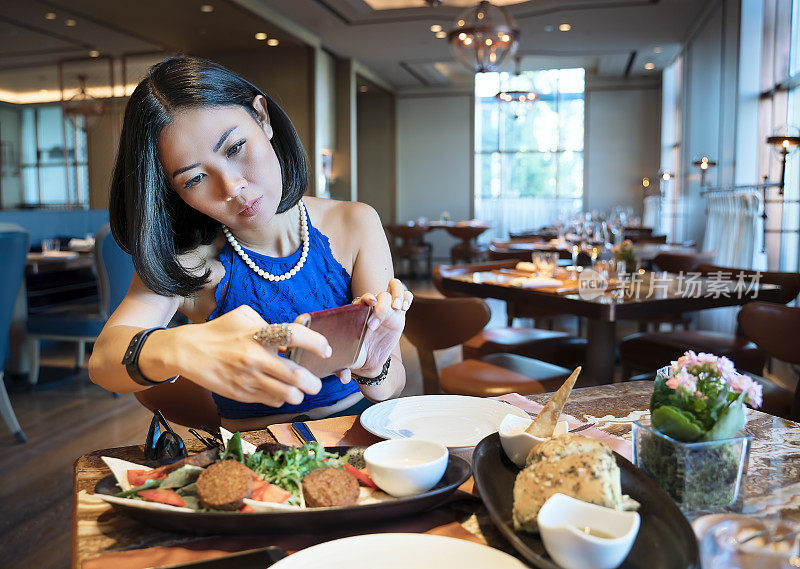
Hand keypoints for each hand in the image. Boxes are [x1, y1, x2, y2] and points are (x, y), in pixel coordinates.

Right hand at [160, 306, 331, 406]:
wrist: (188, 352)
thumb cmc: (218, 331)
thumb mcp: (243, 316)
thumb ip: (268, 323)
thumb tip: (290, 335)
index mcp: (258, 334)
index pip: (294, 336)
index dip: (316, 343)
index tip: (326, 350)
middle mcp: (256, 358)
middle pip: (297, 376)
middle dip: (313, 383)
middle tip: (315, 382)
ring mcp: (249, 379)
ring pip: (287, 395)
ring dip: (298, 395)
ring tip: (298, 391)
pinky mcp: (242, 394)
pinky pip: (271, 402)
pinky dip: (280, 399)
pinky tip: (278, 392)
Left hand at [345, 278, 411, 382]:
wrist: (369, 362)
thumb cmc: (355, 357)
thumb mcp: (348, 361)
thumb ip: (343, 369)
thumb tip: (344, 379)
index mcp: (357, 314)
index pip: (361, 299)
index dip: (366, 298)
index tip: (370, 304)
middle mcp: (372, 308)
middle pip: (380, 295)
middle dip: (383, 304)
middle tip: (387, 314)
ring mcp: (387, 309)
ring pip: (394, 288)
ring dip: (398, 294)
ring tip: (399, 307)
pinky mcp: (399, 313)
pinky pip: (405, 296)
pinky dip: (407, 297)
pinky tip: (405, 307)